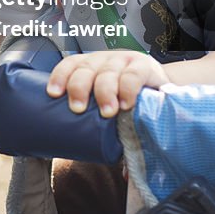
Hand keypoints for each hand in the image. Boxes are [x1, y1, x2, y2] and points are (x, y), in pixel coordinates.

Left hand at [46, 51, 168, 117]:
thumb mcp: (109, 101)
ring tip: (106, 112)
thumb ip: (97, 122)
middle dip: (79, 87)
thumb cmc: (127, 96)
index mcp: (90, 65)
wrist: (161, 87)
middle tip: (78, 108)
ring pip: (108, 72)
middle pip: (86, 68)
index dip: (60, 76)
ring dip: (104, 92)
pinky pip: (133, 75)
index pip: (70, 64)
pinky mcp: (144, 67)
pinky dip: (128, 89)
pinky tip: (126, 104)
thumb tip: (87, 154)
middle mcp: (104, 60)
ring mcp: (124, 61)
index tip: (53, 94)